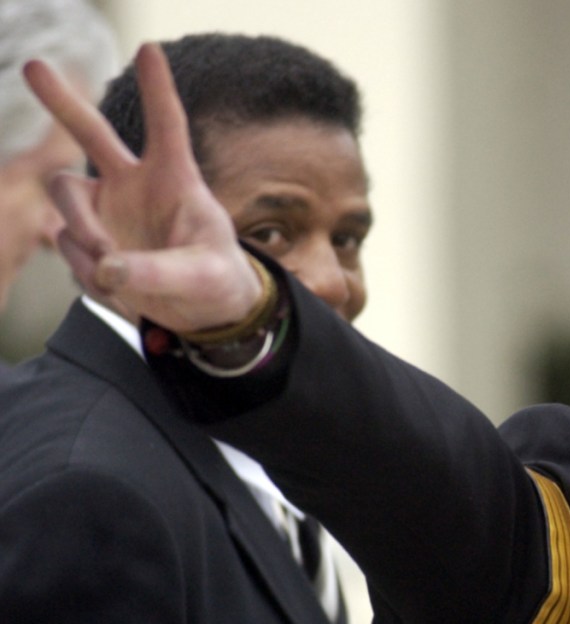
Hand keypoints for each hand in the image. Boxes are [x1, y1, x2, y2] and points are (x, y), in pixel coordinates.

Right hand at [23, 43, 260, 331]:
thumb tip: (107, 267)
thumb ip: (158, 271)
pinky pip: (71, 249)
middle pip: (91, 133)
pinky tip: (119, 287)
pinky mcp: (90, 240)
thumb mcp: (202, 276)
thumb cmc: (217, 279)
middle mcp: (135, 184)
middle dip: (62, 103)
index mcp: (176, 179)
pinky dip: (91, 273)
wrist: (202, 311)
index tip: (149, 48)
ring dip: (82, 233)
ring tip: (110, 266)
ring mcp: (107, 209)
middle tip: (34, 67)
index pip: (166, 126)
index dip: (157, 89)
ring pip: (66, 198)